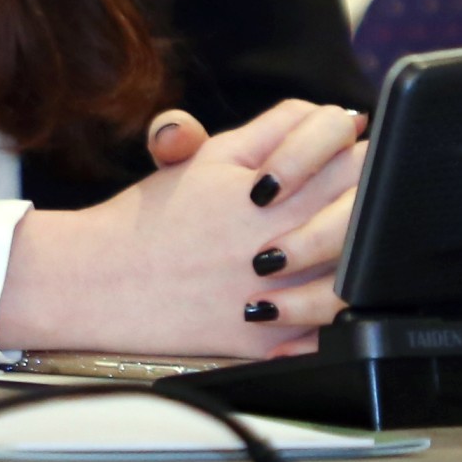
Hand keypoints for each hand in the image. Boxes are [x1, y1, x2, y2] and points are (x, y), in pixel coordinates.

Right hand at [0, 98, 364, 357]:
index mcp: (268, 187)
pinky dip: (336, 316)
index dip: (350, 143)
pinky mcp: (264, 342)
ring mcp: (274, 295)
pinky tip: (325, 297)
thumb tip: (342, 119)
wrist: (99, 281)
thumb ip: (280, 128)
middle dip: (362, 192)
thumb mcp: (212, 154)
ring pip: (355, 272)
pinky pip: (326, 333)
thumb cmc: (154, 217)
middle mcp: (277, 239)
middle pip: (360, 204)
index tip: (340, 150)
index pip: (346, 149)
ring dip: (357, 254)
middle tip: (345, 193)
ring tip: (341, 244)